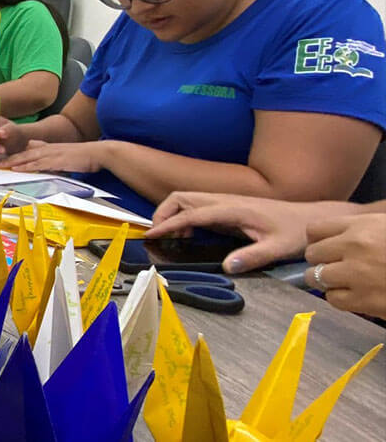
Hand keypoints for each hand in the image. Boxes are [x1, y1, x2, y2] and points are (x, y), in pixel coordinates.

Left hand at [0, 140, 105, 172]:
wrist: (98, 153)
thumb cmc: (84, 157)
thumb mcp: (65, 156)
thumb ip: (53, 157)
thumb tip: (43, 161)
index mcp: (50, 148)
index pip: (28, 150)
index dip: (15, 153)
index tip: (2, 156)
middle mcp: (48, 149)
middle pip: (24, 153)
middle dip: (9, 157)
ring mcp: (52, 154)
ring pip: (28, 157)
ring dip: (14, 161)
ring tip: (1, 164)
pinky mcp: (57, 160)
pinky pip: (39, 163)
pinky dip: (27, 165)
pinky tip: (19, 168)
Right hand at [146, 192, 314, 273]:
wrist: (312, 219)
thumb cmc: (297, 231)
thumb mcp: (279, 248)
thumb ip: (252, 257)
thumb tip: (226, 266)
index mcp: (234, 209)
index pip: (191, 213)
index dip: (169, 224)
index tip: (152, 235)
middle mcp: (226, 201)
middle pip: (181, 198)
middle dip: (163, 214)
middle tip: (157, 236)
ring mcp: (226, 202)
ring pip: (187, 199)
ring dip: (172, 214)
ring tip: (171, 237)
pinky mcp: (228, 208)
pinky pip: (196, 207)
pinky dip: (183, 217)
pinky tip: (189, 235)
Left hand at [305, 212, 385, 317]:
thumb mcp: (385, 225)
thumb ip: (364, 228)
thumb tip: (339, 236)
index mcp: (361, 226)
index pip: (315, 229)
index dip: (319, 239)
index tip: (328, 245)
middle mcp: (353, 247)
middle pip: (312, 254)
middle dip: (321, 260)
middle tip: (336, 265)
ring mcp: (357, 275)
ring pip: (317, 277)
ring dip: (327, 280)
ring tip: (344, 281)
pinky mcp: (365, 301)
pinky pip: (334, 299)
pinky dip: (340, 298)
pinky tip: (355, 295)